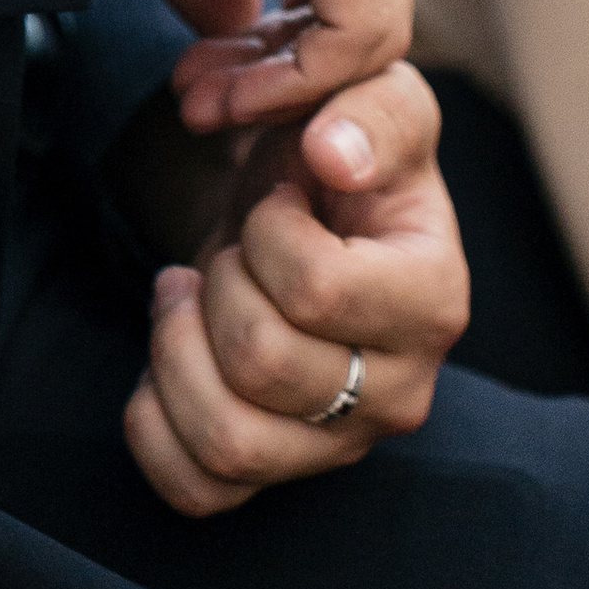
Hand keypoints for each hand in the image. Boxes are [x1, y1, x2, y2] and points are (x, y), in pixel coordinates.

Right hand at [5, 0, 413, 112]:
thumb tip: (229, 19)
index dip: (279, 33)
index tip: (196, 71)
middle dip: (280, 65)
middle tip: (196, 99)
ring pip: (370, 23)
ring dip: (283, 86)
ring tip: (200, 103)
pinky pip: (359, 34)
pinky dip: (294, 84)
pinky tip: (224, 93)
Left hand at [123, 62, 466, 514]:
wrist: (307, 204)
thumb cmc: (342, 152)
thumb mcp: (376, 99)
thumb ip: (372, 110)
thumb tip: (336, 153)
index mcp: (434, 301)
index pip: (317, 291)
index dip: (266, 234)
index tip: (276, 204)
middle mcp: (401, 391)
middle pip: (261, 363)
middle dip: (218, 283)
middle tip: (229, 250)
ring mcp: (338, 445)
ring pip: (226, 441)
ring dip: (176, 349)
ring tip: (185, 294)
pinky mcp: (279, 474)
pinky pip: (196, 489)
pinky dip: (154, 421)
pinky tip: (171, 353)